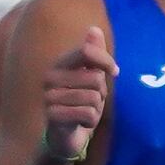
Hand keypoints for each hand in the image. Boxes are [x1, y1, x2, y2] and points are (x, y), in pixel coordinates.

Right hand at [36, 27, 113, 164]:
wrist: (64, 136)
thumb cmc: (80, 103)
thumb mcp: (91, 77)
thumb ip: (94, 54)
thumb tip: (93, 29)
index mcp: (59, 64)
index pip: (88, 51)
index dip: (107, 61)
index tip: (114, 72)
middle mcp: (50, 77)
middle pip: (96, 77)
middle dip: (101, 93)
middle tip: (91, 101)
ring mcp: (49, 97)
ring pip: (94, 97)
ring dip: (96, 109)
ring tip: (85, 112)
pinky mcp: (53, 116)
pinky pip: (88, 114)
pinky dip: (91, 120)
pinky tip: (81, 123)